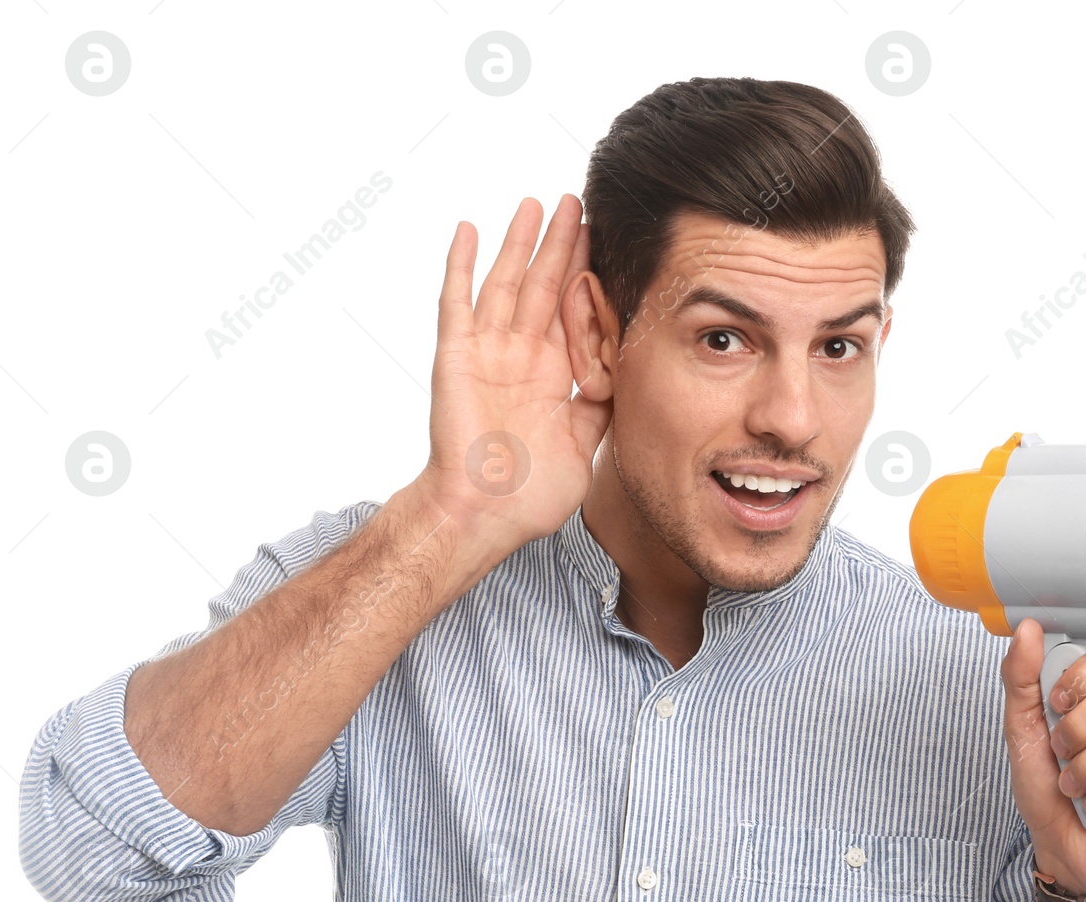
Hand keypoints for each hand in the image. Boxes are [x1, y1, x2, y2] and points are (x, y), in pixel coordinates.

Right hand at [414, 194, 612, 548]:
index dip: (589, 275)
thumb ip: (604, 403)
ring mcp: (487, 353)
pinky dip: (461, 265)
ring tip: (537, 203)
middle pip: (544, 286)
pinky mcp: (457, 356)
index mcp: (552, 375)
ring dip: (520, 242)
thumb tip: (629, 369)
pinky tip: (470, 230)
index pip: (574, 311)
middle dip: (562, 245)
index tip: (608, 240)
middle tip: (579, 202)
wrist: (486, 515)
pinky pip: (457, 303)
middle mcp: (521, 357)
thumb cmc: (530, 494)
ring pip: (507, 283)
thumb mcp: (586, 442)